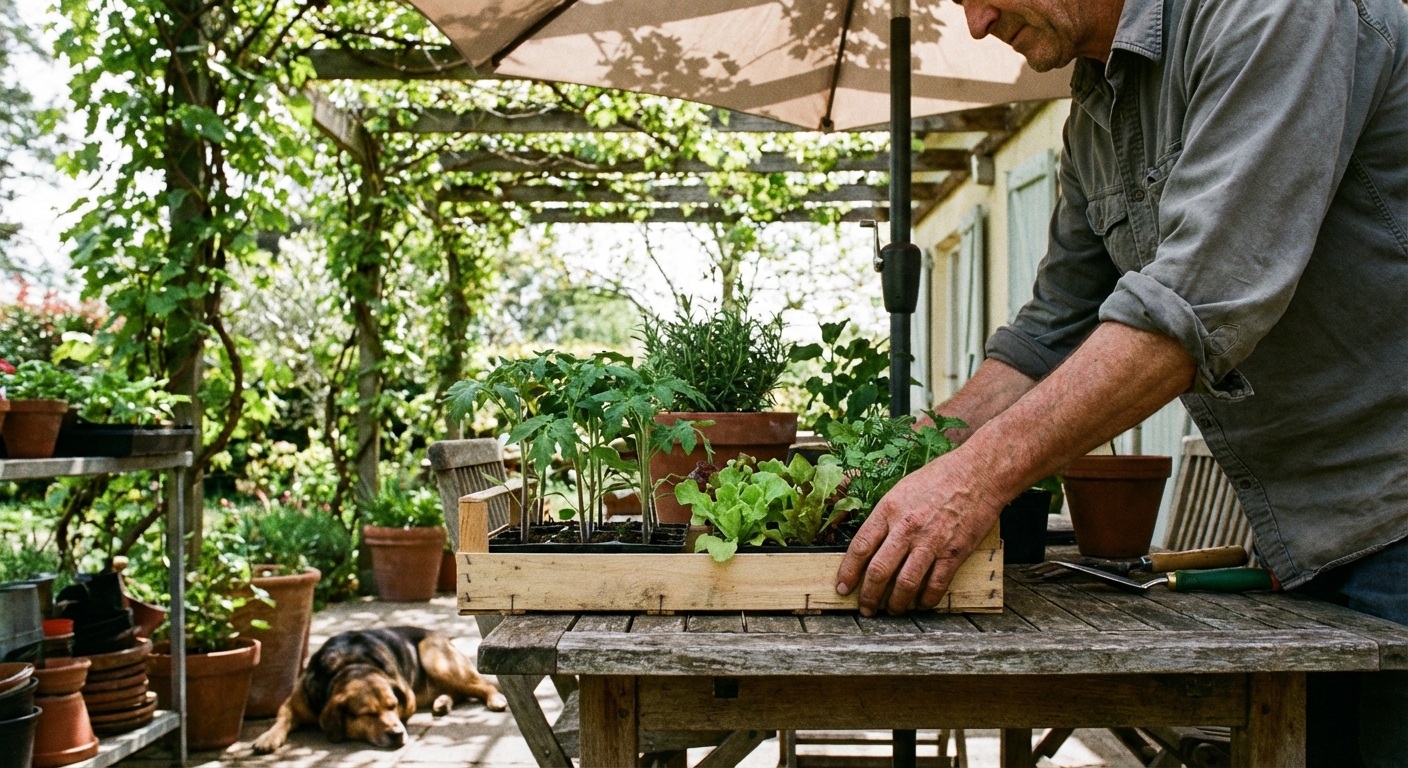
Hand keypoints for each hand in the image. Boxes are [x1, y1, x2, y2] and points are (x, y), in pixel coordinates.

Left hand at [835, 452, 1004, 615]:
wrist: (979, 474)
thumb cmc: (940, 477)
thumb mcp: (901, 489)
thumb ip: (885, 516)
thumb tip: (871, 542)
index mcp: (889, 510)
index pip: (860, 547)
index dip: (848, 572)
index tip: (843, 587)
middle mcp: (906, 528)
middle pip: (878, 571)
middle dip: (868, 596)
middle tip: (865, 608)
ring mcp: (930, 542)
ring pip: (905, 584)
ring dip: (896, 603)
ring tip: (892, 610)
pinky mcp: (953, 553)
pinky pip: (935, 585)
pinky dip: (926, 600)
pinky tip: (922, 604)